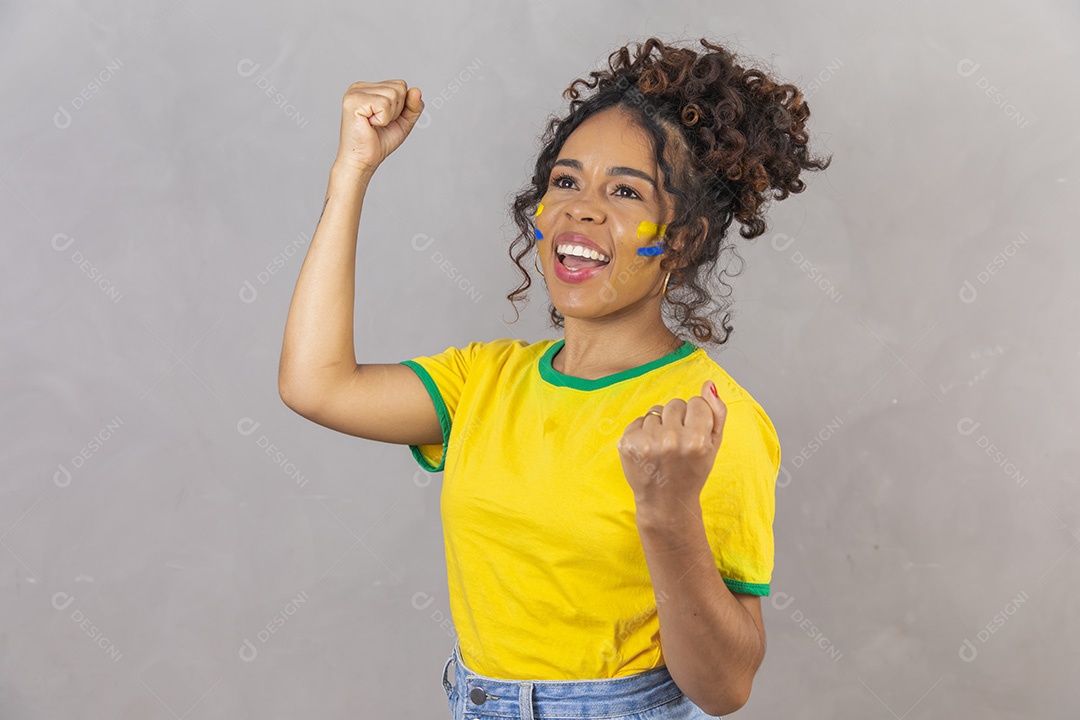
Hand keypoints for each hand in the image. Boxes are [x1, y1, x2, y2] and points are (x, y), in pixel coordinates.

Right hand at [335, 79, 423, 175]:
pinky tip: (369, 124)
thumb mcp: (403, 122)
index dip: (401, 106)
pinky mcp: (353, 101)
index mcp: (369, 88)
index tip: (384, 119)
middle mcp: (360, 86)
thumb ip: (413, 106)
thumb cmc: (378, 142)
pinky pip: (384, 104)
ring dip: (389, 116)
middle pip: (399, 87)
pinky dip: (382, 119)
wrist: (362, 161)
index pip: (400, 85)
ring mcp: (355, 92)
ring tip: (374, 124)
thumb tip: (417, 90)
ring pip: (393, 95)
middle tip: (379, 124)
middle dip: (397, 110)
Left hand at [617, 380, 727, 516]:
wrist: (666, 501)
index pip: (697, 402)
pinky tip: (649, 450)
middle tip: (678, 444)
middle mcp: (671, 440)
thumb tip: (708, 384)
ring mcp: (647, 443)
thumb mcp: (714, 445)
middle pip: (675, 404)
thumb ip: (717, 413)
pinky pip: (639, 420)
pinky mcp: (628, 444)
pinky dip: (643, 432)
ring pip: (656, 411)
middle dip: (678, 419)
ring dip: (660, 426)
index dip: (696, 418)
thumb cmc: (692, 472)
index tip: (694, 435)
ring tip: (663, 448)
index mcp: (697, 440)